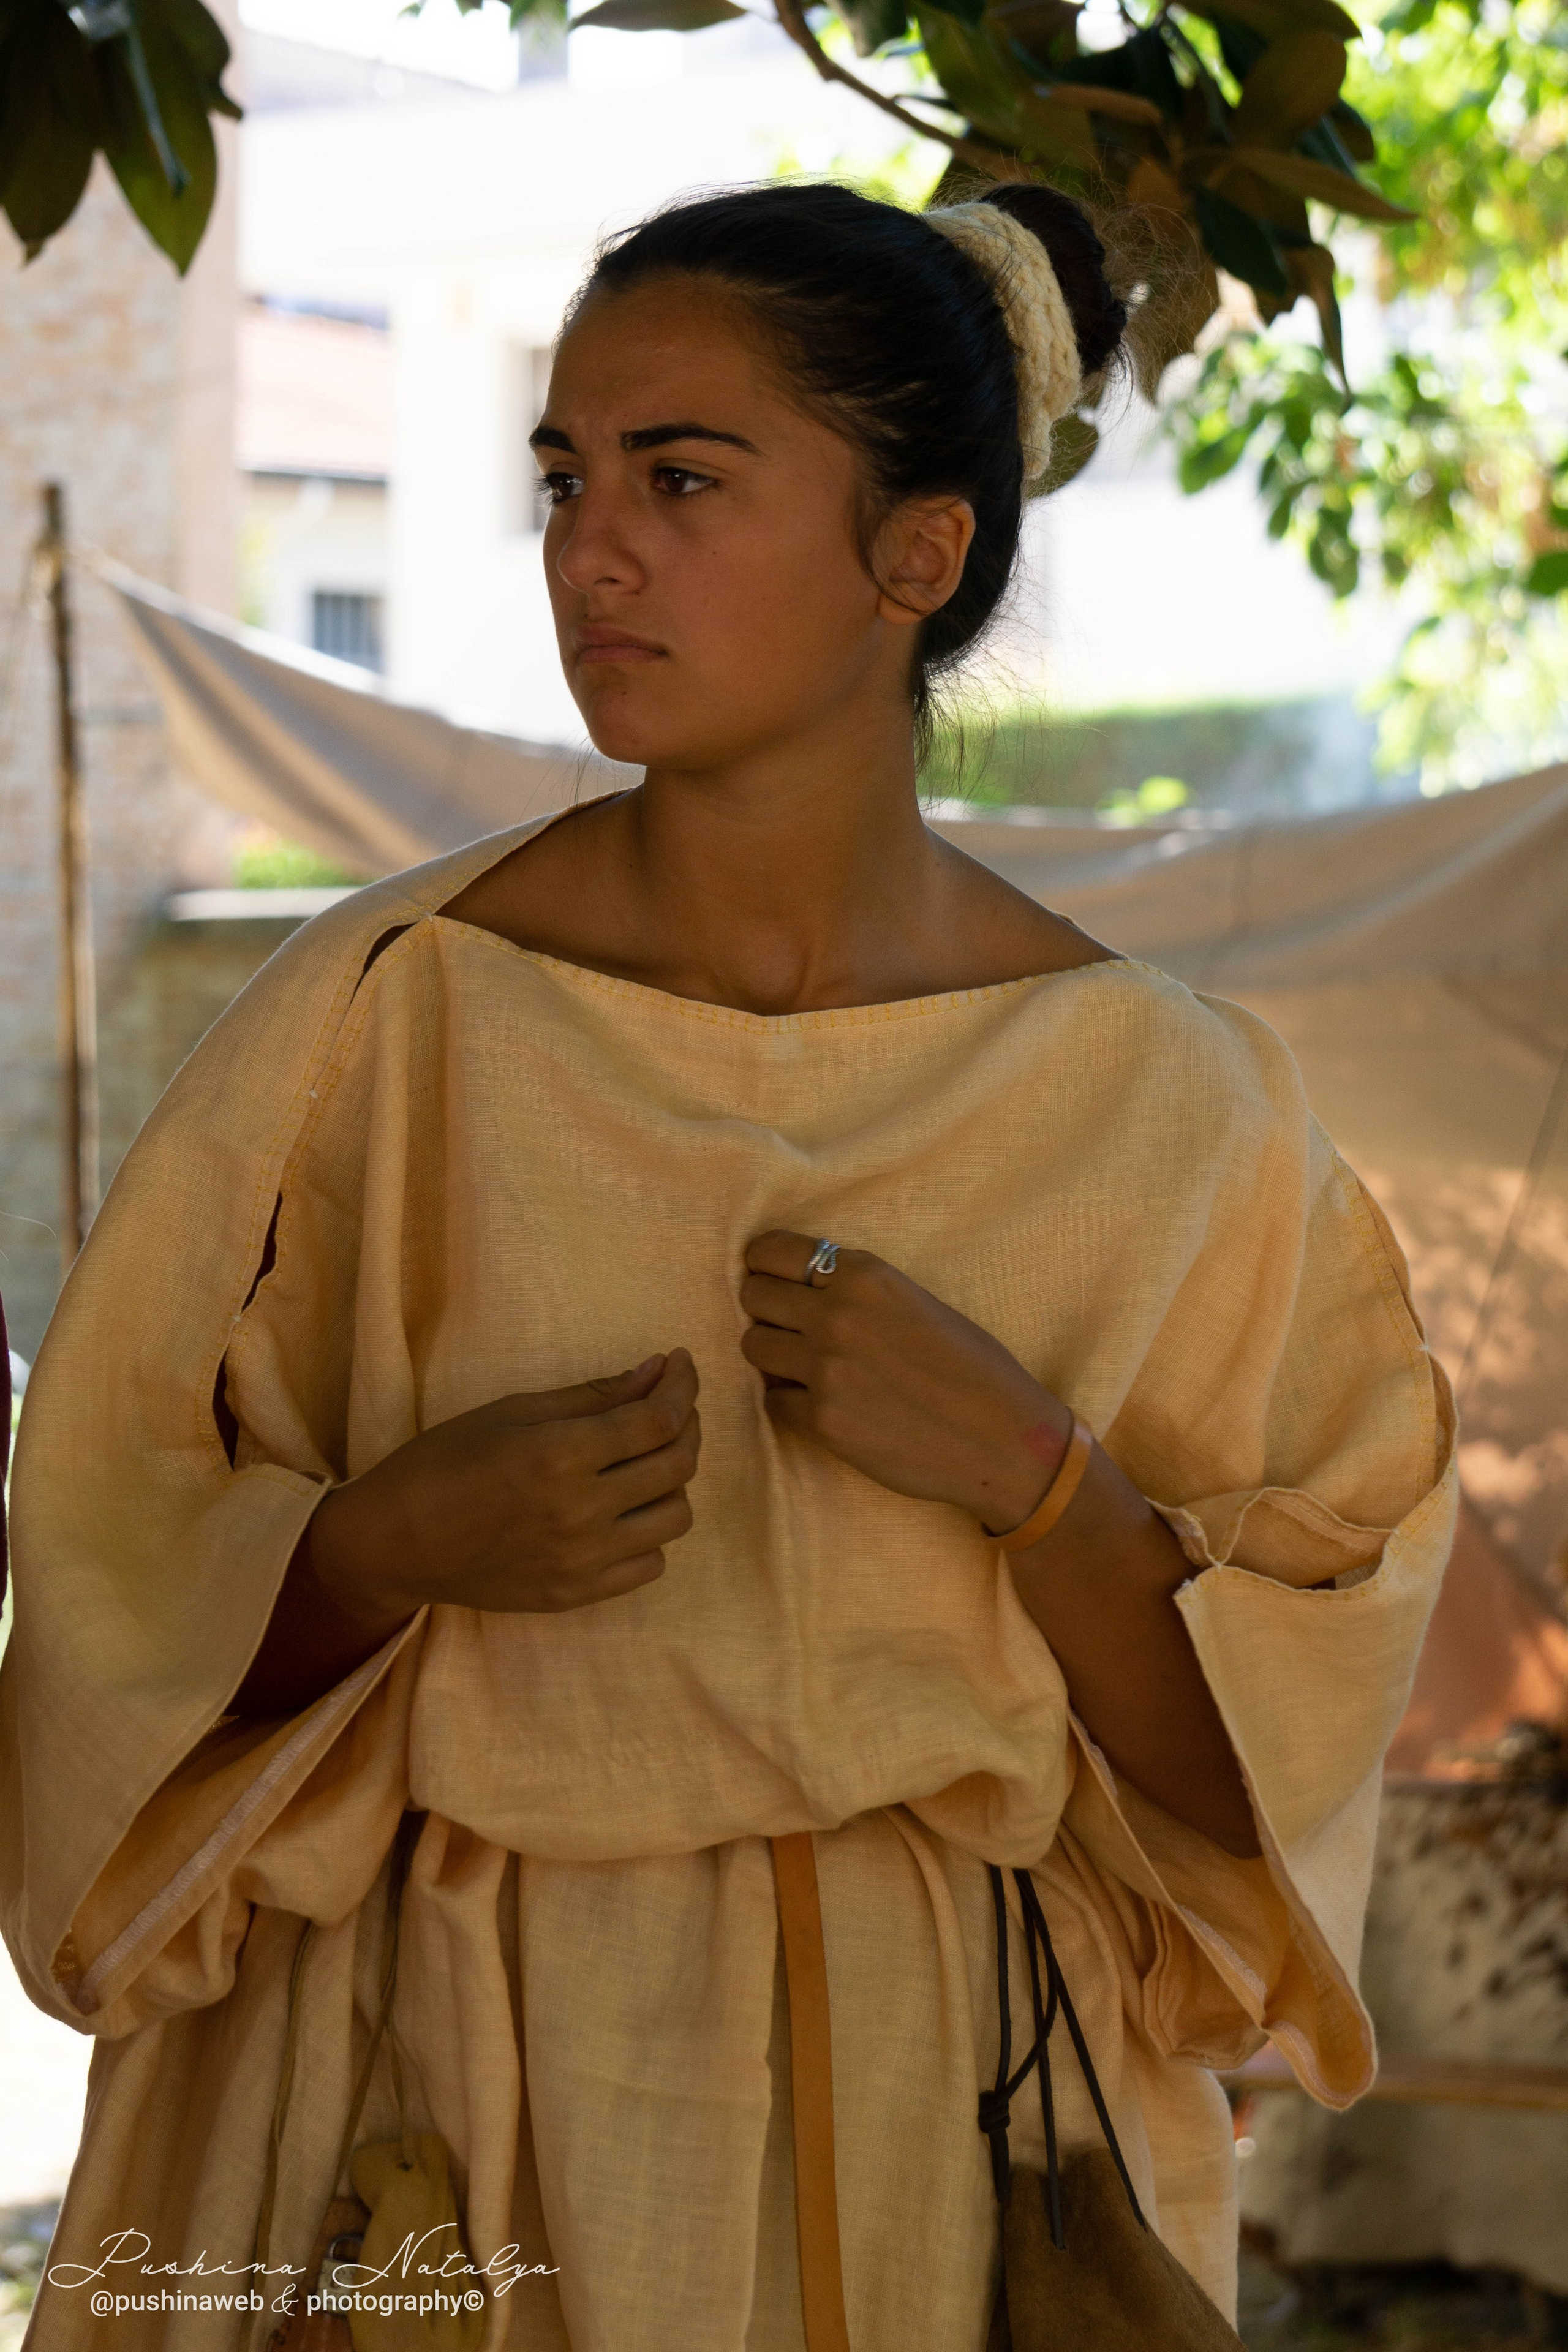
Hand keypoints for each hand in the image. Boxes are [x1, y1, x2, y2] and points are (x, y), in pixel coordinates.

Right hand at [311, 1349, 701, 1629]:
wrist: (395, 1543)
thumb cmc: (444, 1463)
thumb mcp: (513, 1411)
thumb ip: (593, 1395)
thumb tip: (656, 1371)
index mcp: (559, 1454)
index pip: (658, 1420)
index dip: (683, 1387)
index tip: (682, 1365)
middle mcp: (579, 1511)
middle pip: (677, 1465)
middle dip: (687, 1425)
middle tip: (671, 1405)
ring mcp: (581, 1560)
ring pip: (675, 1517)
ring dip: (672, 1481)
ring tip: (646, 1460)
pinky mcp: (576, 1595)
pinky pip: (650, 1564)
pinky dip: (650, 1532)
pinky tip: (626, 1510)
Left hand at [739, 1233, 1067, 1533]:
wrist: (1003, 1439)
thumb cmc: (972, 1368)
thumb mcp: (916, 1301)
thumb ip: (857, 1290)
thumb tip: (799, 1288)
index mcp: (865, 1275)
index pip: (771, 1250)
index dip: (764, 1265)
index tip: (771, 1279)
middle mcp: (838, 1315)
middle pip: (754, 1295)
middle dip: (766, 1309)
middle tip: (789, 1327)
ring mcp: (826, 1370)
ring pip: (753, 1346)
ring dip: (772, 1355)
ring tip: (805, 1366)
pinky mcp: (823, 1421)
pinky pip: (773, 1399)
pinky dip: (790, 1401)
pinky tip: (826, 1405)